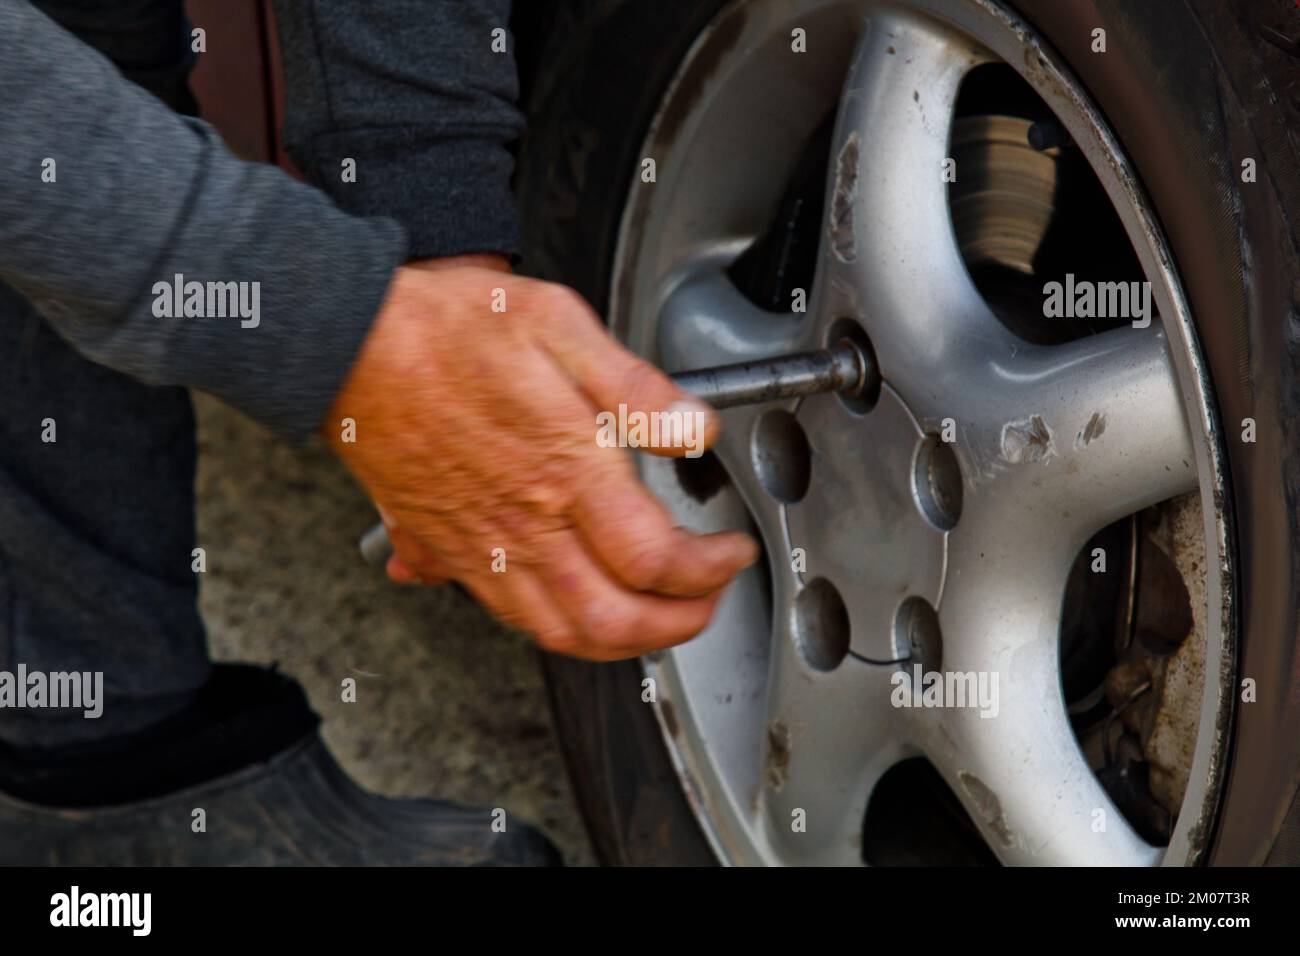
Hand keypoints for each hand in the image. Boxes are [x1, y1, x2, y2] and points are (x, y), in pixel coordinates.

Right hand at [326, 261, 757, 660]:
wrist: (348, 339)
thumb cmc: (445, 327)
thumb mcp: (557, 324)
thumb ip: (636, 388)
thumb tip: (695, 430)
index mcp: (562, 469)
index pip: (654, 559)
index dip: (710, 570)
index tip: (730, 552)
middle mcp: (521, 523)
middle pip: (612, 621)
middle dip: (677, 626)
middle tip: (706, 599)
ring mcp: (478, 545)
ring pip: (559, 633)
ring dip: (620, 642)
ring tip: (653, 617)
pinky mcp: (445, 548)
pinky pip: (506, 615)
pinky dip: (555, 629)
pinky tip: (570, 607)